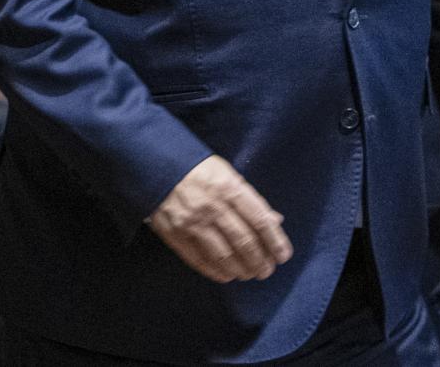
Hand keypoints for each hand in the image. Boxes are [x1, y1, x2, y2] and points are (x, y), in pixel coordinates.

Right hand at [147, 155, 291, 282]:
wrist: (156, 165)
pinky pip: (199, 260)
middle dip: (260, 261)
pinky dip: (216, 272)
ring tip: (249, 274)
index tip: (283, 256)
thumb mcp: (227, 174)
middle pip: (244, 242)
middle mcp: (212, 206)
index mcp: (229, 188)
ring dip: (241, 270)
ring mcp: (192, 222)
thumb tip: (275, 221)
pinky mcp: (175, 234)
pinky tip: (226, 275)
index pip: (260, 220)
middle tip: (267, 270)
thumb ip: (250, 199)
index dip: (275, 241)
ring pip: (224, 256)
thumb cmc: (197, 170)